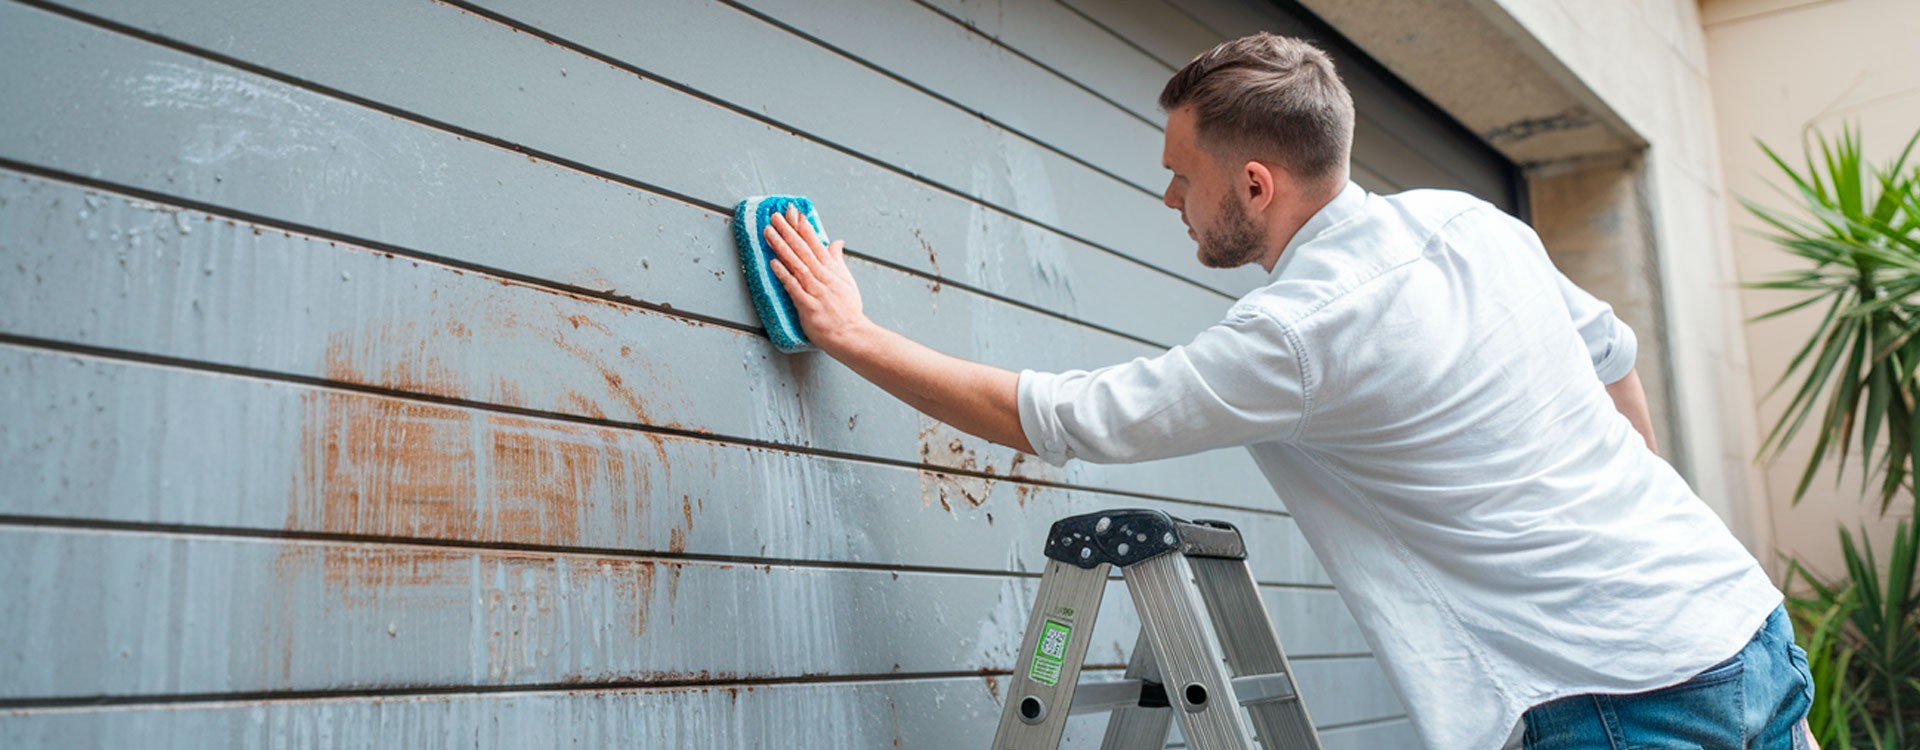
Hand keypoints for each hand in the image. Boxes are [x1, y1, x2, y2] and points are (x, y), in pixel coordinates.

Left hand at [764, 206, 868, 352]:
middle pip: (802, 249)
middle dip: (788, 230)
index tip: (793, 211)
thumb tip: (837, 242)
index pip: (815, 243)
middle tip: (774, 215)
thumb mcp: (846, 280)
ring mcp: (814, 289)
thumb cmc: (848, 310)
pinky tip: (773, 262)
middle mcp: (822, 276)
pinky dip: (784, 274)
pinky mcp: (807, 305)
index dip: (803, 226)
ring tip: (769, 232)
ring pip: (796, 263)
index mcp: (831, 269)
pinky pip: (793, 287)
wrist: (852, 334)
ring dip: (781, 246)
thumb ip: (837, 260)